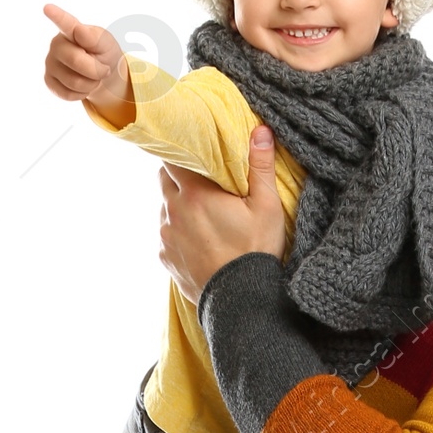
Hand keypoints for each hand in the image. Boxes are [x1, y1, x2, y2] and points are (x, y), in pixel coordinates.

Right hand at [43, 3, 134, 125]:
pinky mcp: (49, 80)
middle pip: (76, 61)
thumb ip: (94, 38)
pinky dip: (82, 93)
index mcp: (72, 31)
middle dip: (96, 70)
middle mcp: (56, 44)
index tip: (47, 8)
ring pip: (74, 82)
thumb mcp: (106, 43)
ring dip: (91, 84)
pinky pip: (68, 94)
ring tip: (92, 77)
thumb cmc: (103, 52)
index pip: (65, 23)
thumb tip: (79, 31)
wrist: (101, 73)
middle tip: (103, 69)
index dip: (57, 16)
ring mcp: (50, 63)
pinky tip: (83, 85)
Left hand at [159, 124, 284, 305]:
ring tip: (203, 214)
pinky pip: (166, 235)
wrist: (240, 302)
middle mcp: (173, 211)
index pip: (173, 157)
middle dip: (180, 175)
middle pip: (165, 179)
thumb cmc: (255, 252)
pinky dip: (178, 232)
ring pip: (165, 207)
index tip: (194, 151)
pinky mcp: (165, 257)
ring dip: (178, 205)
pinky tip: (200, 240)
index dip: (182, 151)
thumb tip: (261, 130)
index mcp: (195, 193)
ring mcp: (166, 236)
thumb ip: (260, 166)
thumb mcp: (267, 207)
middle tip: (202, 180)